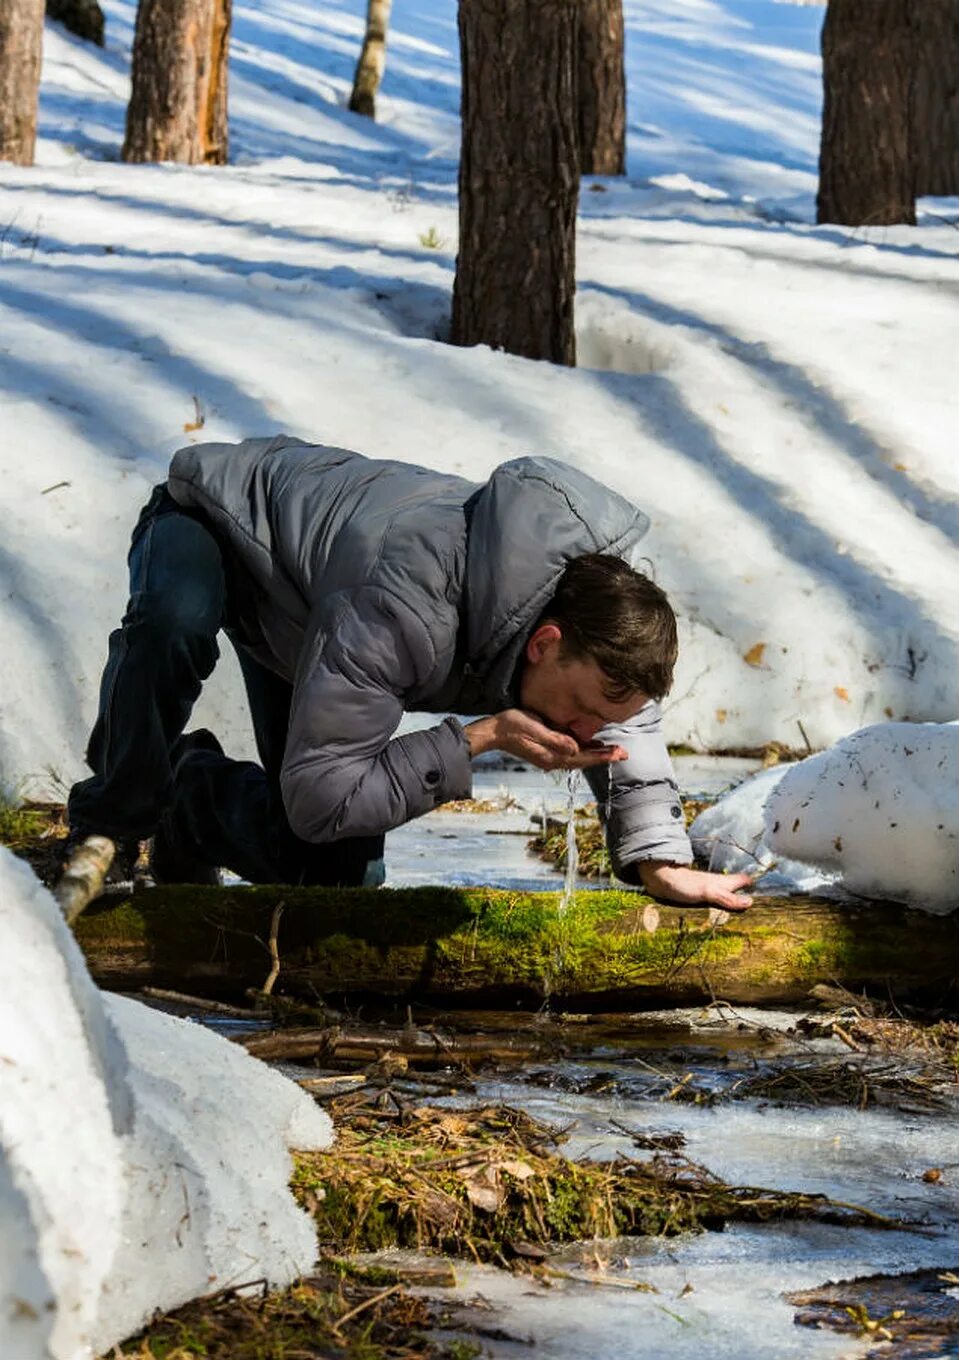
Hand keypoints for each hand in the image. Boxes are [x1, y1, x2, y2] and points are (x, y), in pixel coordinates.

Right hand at [465, 709, 626, 771]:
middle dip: (604, 756)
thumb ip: (556, 739)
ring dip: (595, 753)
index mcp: (552, 756)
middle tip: (624, 753)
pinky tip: (590, 743)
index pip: (583, 758)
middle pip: (584, 760)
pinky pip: (570, 753)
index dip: (602, 756)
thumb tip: (576, 748)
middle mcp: (553, 760)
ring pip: (579, 757)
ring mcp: (549, 757)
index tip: (619, 754)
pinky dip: (584, 749)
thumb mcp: (535, 729)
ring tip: (613, 750)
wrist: (494, 732)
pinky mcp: (546, 750)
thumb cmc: (512, 727)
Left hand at [636, 861, 752, 911]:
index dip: (755, 885)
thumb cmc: (683, 884)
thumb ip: (727, 898)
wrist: (658, 879)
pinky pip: (710, 901)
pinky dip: (717, 905)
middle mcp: (715, 884)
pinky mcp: (693, 895)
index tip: (769, 894)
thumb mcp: (708, 892)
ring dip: (731, 900)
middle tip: (756, 904)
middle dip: (745, 894)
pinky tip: (716, 913)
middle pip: (734, 888)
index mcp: (722, 882)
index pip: (743, 881)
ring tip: (741, 910)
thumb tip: (750, 902)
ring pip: (722, 894)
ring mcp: (705, 890)